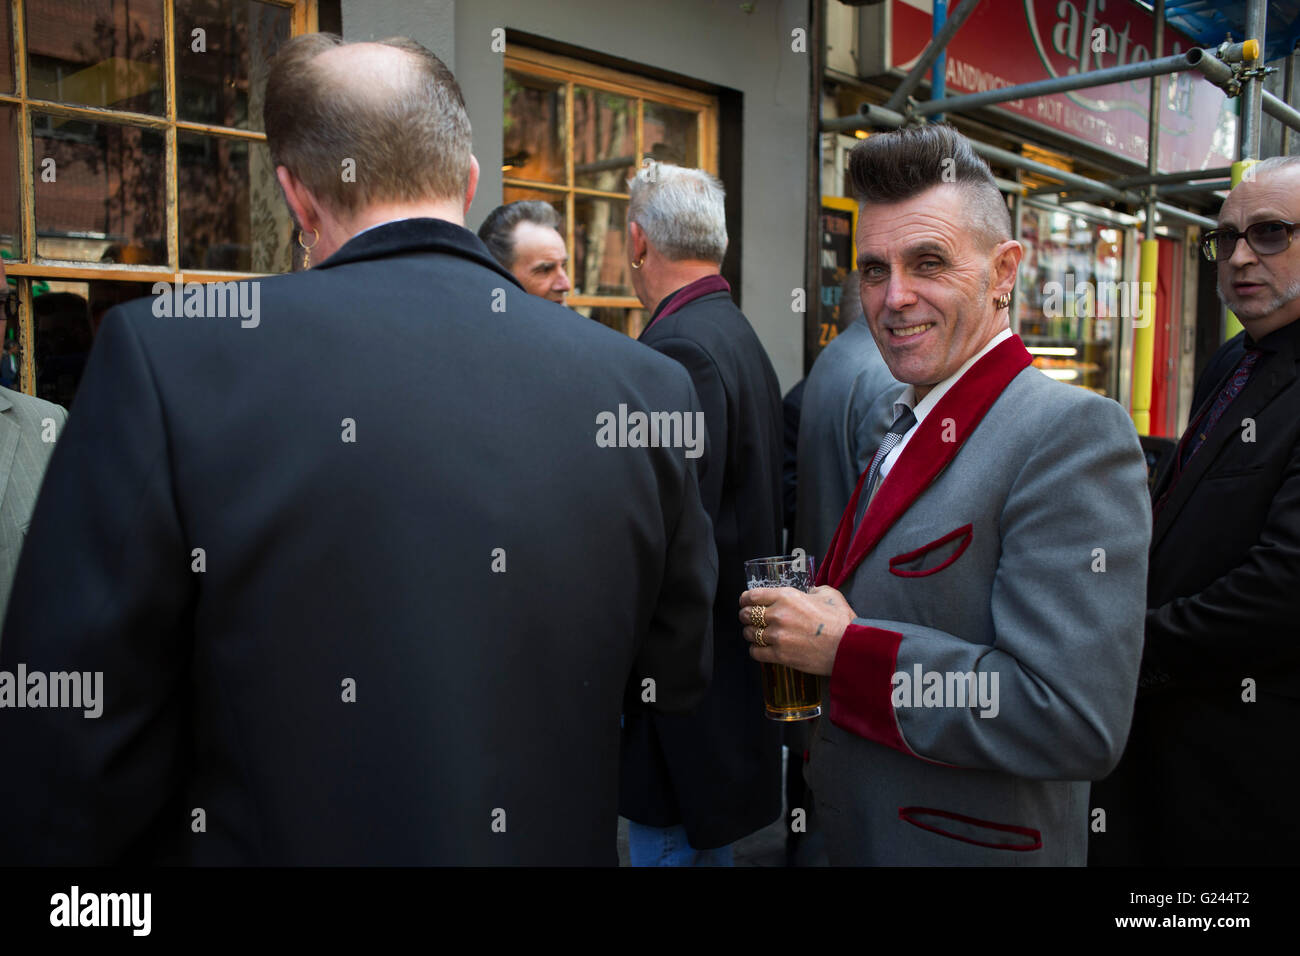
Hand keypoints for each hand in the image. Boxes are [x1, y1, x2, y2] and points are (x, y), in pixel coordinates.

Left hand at [738, 586, 855, 676]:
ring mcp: (777, 636)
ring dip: (751, 634)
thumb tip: (808, 592)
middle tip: (749, 619)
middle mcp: (777, 614)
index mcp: (786, 596)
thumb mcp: (828, 594)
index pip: (752, 595)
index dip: (745, 599)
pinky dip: (756, 651)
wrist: (848, 647)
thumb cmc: (841, 620)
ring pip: (750, 634)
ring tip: (756, 635)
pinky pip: (756, 653)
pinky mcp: (780, 655)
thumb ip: (812, 590)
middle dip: (745, 616)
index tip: (745, 602)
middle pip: (746, 614)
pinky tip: (761, 649)